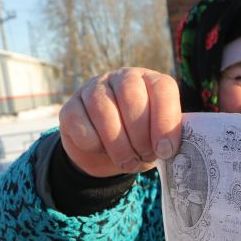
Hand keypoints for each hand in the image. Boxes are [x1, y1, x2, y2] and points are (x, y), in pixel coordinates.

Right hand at [59, 67, 181, 176]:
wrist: (106, 154)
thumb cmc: (140, 143)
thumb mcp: (158, 141)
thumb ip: (167, 139)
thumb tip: (170, 149)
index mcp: (150, 81)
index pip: (162, 88)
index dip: (165, 121)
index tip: (166, 151)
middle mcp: (123, 78)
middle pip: (131, 95)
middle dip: (140, 133)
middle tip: (144, 155)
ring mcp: (94, 89)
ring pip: (104, 110)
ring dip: (118, 144)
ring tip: (127, 162)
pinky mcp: (70, 107)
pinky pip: (79, 123)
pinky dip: (93, 144)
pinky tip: (102, 150)